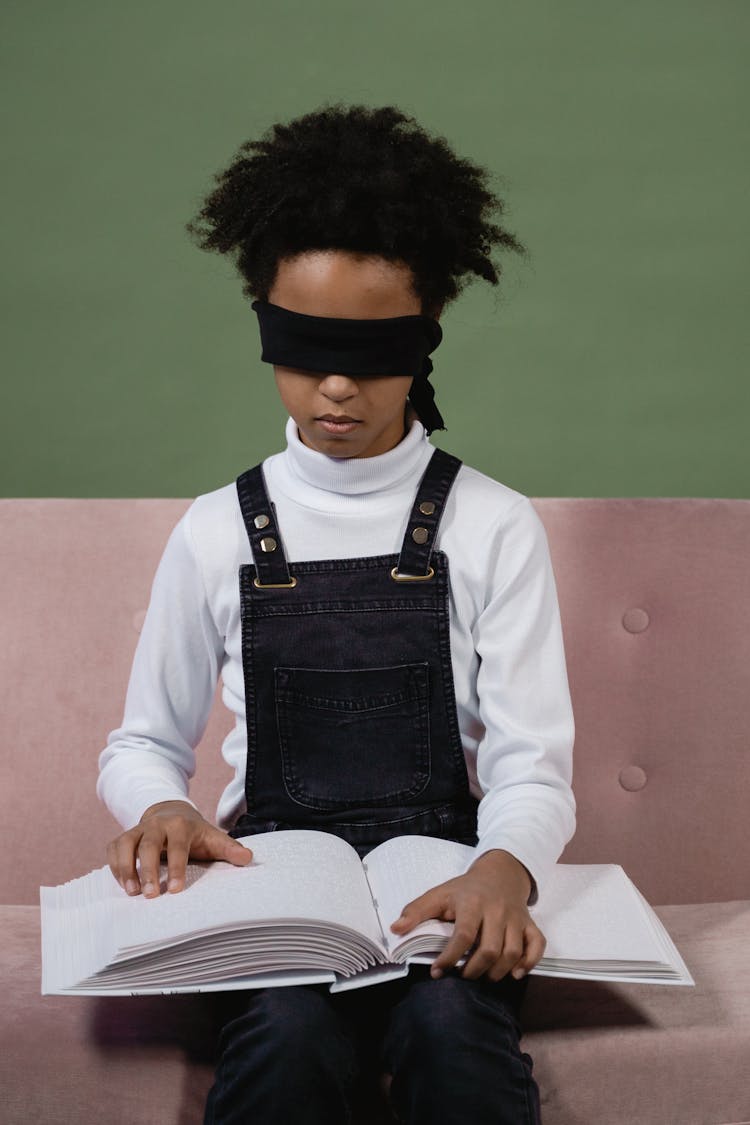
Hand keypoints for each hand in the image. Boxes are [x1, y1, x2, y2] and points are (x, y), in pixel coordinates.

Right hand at [106, 800, 252, 897]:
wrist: (171, 812)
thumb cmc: (194, 832)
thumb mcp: (213, 837)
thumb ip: (229, 848)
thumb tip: (248, 858)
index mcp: (180, 825)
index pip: (177, 847)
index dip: (176, 868)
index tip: (175, 890)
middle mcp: (156, 825)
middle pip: (148, 845)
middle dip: (148, 870)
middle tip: (150, 896)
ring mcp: (138, 829)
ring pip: (126, 845)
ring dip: (126, 868)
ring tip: (132, 892)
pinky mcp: (124, 836)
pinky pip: (113, 848)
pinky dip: (114, 865)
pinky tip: (122, 884)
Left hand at [389, 849, 545, 981]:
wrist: (500, 872)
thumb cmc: (465, 889)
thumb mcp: (439, 893)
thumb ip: (416, 911)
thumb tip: (395, 930)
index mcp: (472, 902)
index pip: (464, 934)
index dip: (450, 957)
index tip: (437, 972)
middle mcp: (496, 910)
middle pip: (490, 948)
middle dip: (475, 970)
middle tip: (464, 976)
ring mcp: (516, 918)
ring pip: (512, 951)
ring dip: (498, 972)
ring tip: (484, 977)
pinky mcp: (530, 924)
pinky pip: (537, 945)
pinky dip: (529, 962)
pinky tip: (516, 973)